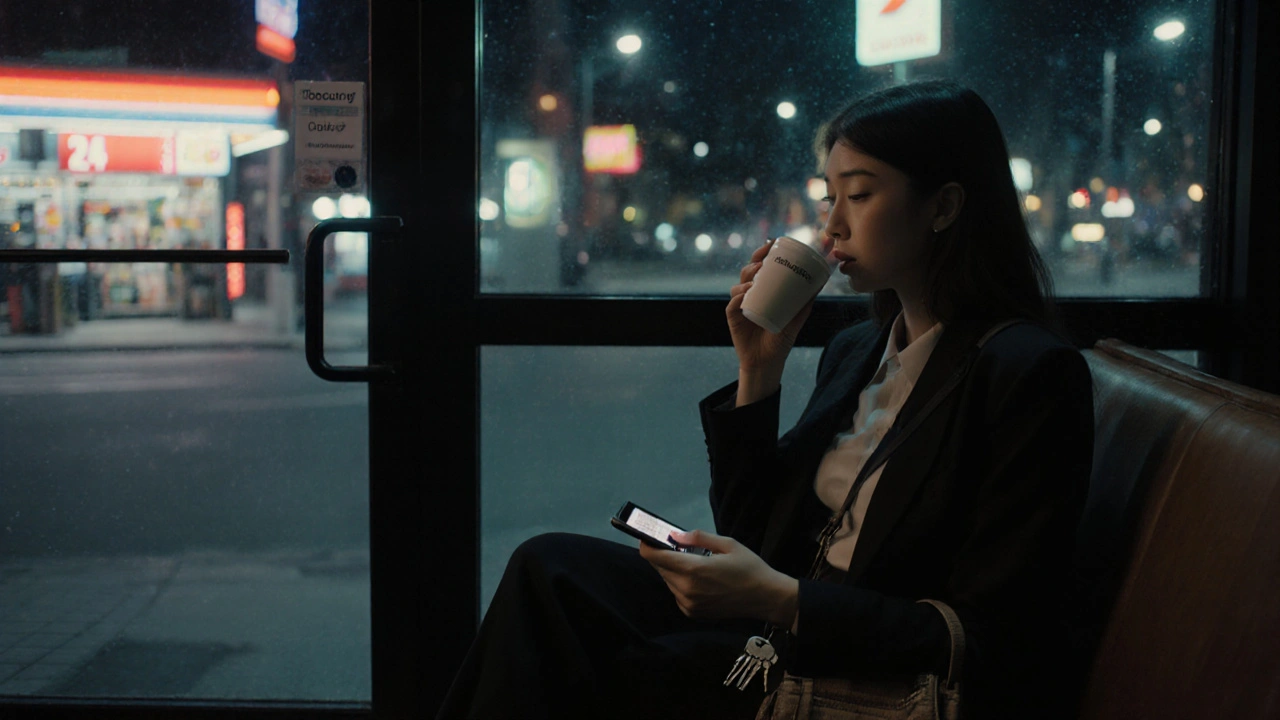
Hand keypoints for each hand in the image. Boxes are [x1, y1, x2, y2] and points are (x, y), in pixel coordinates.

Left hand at [638, 529, 798, 626]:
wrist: (765, 598)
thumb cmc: (749, 568)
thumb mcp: (727, 544)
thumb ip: (698, 538)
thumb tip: (675, 535)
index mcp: (694, 570)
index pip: (654, 557)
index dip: (647, 545)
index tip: (649, 537)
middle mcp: (686, 589)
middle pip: (659, 568)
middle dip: (663, 555)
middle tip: (675, 546)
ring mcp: (688, 604)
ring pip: (667, 581)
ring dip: (672, 570)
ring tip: (691, 562)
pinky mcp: (692, 613)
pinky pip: (676, 593)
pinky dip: (680, 584)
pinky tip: (697, 579)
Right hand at [727, 239, 815, 376]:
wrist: (767, 361)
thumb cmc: (780, 339)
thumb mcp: (797, 318)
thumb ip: (806, 302)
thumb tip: (822, 281)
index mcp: (762, 292)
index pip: (759, 268)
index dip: (762, 254)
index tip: (772, 243)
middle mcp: (748, 296)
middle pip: (747, 273)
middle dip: (754, 261)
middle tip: (765, 259)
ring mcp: (739, 306)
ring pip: (738, 286)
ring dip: (746, 278)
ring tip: (757, 276)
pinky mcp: (733, 319)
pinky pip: (732, 304)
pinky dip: (738, 297)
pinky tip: (746, 293)